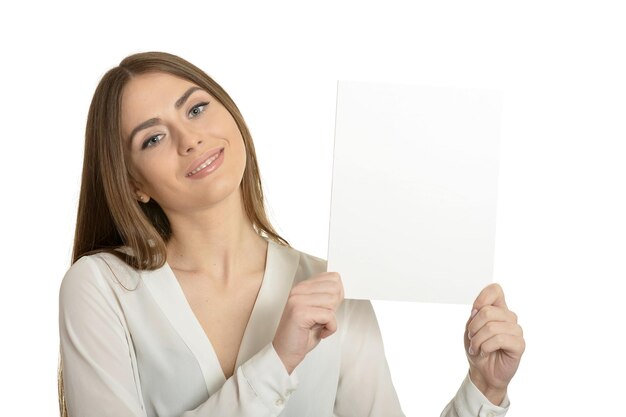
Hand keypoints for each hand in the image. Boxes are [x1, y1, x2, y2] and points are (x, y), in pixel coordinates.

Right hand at [273, 272, 343, 373]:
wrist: (285, 353)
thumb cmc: (302, 334)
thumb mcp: (318, 311)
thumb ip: (327, 297)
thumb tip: (341, 288)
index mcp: (303, 287)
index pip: (333, 277)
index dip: (337, 295)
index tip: (327, 308)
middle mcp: (298, 290)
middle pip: (334, 288)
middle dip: (334, 307)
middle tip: (322, 319)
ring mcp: (297, 300)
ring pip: (332, 301)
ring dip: (331, 319)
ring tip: (318, 325)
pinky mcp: (300, 312)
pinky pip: (329, 316)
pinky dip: (329, 328)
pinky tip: (319, 332)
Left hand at [465, 283, 524, 404]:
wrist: (482, 371)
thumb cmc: (477, 348)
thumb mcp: (470, 328)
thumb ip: (475, 315)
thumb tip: (480, 309)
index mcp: (498, 309)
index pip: (495, 289)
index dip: (481, 299)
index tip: (473, 314)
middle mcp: (509, 317)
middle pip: (487, 311)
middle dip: (473, 327)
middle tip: (472, 338)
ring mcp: (516, 330)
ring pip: (491, 327)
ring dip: (478, 340)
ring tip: (477, 347)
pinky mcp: (519, 344)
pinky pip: (499, 339)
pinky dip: (486, 347)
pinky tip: (485, 352)